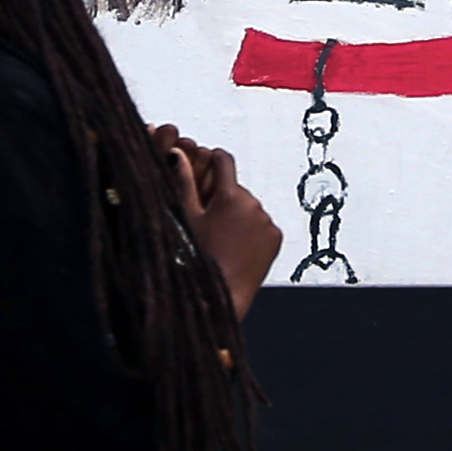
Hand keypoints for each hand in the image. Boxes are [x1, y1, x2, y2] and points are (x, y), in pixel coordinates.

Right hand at [158, 128, 287, 309]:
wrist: (220, 296)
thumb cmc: (197, 259)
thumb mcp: (184, 217)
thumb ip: (182, 181)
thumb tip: (176, 154)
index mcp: (230, 196)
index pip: (224, 160)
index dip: (213, 162)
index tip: (208, 167)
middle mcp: (253, 204)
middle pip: (235, 188)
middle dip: (223, 197)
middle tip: (208, 220)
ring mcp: (266, 222)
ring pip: (248, 207)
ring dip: (237, 215)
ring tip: (221, 238)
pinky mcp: (275, 237)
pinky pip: (261, 225)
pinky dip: (250, 231)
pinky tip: (235, 246)